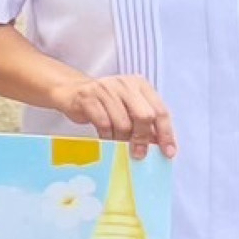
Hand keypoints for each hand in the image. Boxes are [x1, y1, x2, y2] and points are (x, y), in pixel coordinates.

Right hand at [52, 73, 176, 158]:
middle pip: (144, 115)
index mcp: (140, 85)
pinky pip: (103, 123)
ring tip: (117, 143)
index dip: (165, 133)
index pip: (160, 110)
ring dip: (121, 139)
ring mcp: (106, 88)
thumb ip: (144, 123)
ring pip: (123, 122)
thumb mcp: (127, 108)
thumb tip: (159, 145)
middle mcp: (125, 83)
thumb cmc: (104, 103)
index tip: (167, 152)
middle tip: (139, 154)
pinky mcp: (88, 97)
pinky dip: (106, 136)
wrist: (71, 91)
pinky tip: (105, 137)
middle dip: (143, 139)